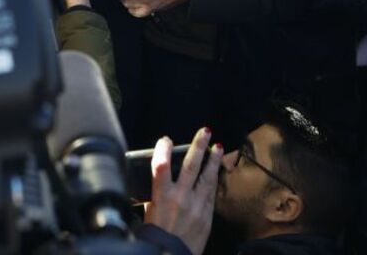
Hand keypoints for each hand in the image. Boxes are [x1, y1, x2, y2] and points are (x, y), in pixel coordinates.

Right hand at [144, 128, 221, 254]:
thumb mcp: (149, 212)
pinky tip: (217, 171)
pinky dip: (214, 179)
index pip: (161, 165)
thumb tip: (158, 184)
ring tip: (218, 147)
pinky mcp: (206, 215)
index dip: (163, 149)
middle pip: (191, 165)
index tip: (166, 140)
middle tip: (206, 131)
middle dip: (198, 146)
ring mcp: (196, 205)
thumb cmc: (155, 236)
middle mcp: (180, 197)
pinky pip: (212, 192)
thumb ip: (155, 195)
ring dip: (213, 160)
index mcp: (161, 196)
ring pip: (207, 177)